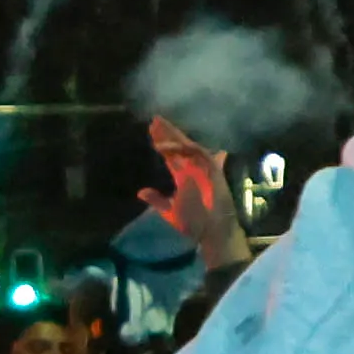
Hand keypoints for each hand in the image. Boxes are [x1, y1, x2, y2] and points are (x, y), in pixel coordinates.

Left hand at [139, 120, 250, 278]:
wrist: (212, 233)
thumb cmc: (195, 224)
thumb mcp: (169, 212)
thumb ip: (157, 200)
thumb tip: (141, 191)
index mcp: (183, 176)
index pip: (171, 155)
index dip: (162, 142)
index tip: (151, 130)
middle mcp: (193, 169)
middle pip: (179, 146)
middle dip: (168, 133)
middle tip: (155, 119)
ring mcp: (203, 169)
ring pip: (189, 146)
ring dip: (174, 138)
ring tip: (158, 129)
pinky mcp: (213, 171)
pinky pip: (199, 154)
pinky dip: (185, 149)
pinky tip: (168, 148)